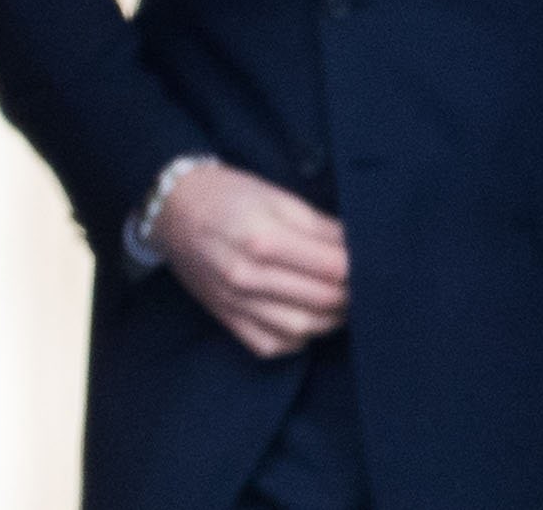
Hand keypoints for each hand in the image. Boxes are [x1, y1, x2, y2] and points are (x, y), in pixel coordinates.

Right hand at [152, 162, 349, 357]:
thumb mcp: (276, 197)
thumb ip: (321, 226)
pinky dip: (299, 337)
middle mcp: (247, 276)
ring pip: (305, 328)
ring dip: (331, 318)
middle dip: (352, 292)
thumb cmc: (228, 196)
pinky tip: (303, 315)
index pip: (334, 268)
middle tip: (359, 280)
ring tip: (336, 299)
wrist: (173, 210)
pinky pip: (276, 345)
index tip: (370, 261)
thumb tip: (361, 248)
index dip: (360, 267)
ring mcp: (236, 303)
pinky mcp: (229, 320)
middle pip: (325, 300)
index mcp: (262, 238)